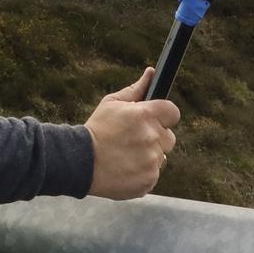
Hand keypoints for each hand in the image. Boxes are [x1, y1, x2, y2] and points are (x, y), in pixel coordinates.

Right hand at [83, 67, 179, 199]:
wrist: (80, 162)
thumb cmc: (96, 129)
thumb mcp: (112, 103)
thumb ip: (136, 89)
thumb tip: (151, 73)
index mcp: (145, 115)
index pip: (173, 112)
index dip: (164, 116)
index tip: (155, 121)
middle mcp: (152, 137)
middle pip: (169, 137)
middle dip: (156, 138)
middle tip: (134, 141)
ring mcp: (152, 161)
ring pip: (161, 158)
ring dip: (149, 157)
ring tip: (126, 156)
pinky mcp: (149, 180)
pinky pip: (154, 174)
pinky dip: (143, 173)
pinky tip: (126, 168)